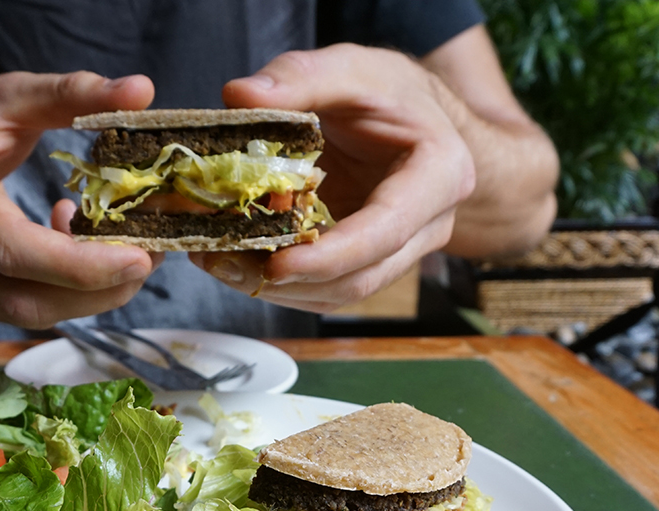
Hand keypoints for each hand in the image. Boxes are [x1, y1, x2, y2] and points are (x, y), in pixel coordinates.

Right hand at [0, 71, 159, 328]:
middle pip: (22, 299)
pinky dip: (60, 294)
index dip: (79, 265)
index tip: (139, 258)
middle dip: (96, 290)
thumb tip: (142, 90)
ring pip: (23, 315)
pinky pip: (15, 312)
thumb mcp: (8, 99)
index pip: (11, 248)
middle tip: (147, 261)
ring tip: (120, 256)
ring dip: (86, 297)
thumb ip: (72, 94)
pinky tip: (74, 258)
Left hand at [192, 44, 475, 312]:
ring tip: (219, 262)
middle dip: (291, 283)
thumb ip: (300, 78)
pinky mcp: (365, 263)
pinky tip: (237, 262)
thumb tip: (240, 96)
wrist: (415, 116)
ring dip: (278, 290)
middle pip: (360, 279)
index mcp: (438, 178)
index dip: (329, 257)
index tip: (275, 266)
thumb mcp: (352, 69)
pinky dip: (281, 284)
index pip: (385, 234)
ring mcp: (398, 253)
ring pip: (339, 294)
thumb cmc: (392, 93)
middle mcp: (427, 227)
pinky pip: (325, 288)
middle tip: (224, 262)